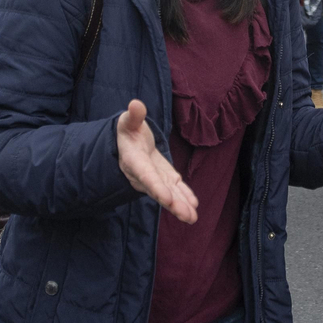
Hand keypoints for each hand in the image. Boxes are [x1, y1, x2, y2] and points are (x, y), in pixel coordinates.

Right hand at [116, 99, 197, 223]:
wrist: (127, 142)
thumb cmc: (127, 130)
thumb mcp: (128, 121)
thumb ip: (133, 116)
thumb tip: (135, 104)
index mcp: (134, 161)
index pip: (146, 176)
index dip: (156, 187)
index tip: (166, 199)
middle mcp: (144, 175)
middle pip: (159, 190)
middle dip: (173, 203)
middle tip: (187, 216)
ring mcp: (155, 178)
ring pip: (169, 193)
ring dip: (181, 205)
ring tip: (193, 218)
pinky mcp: (165, 177)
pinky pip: (175, 188)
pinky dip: (184, 196)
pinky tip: (194, 206)